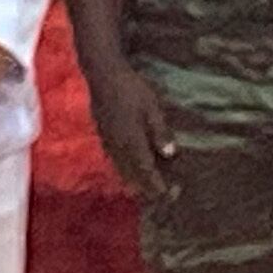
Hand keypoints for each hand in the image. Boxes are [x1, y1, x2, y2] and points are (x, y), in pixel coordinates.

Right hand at [84, 55, 178, 195]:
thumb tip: (170, 154)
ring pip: (122, 170)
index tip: (168, 195)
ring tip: (148, 189)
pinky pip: (115, 161)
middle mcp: (117, 147)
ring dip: (136, 181)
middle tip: (163, 195)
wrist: (102, 77)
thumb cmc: (131, 89)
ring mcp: (108, 143)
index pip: (145, 170)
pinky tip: (131, 171)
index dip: (157, 184)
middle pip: (133, 175)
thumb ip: (160, 132)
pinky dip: (125, 170)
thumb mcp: (152, 108)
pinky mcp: (103, 137)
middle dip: (147, 187)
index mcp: (131, 141)